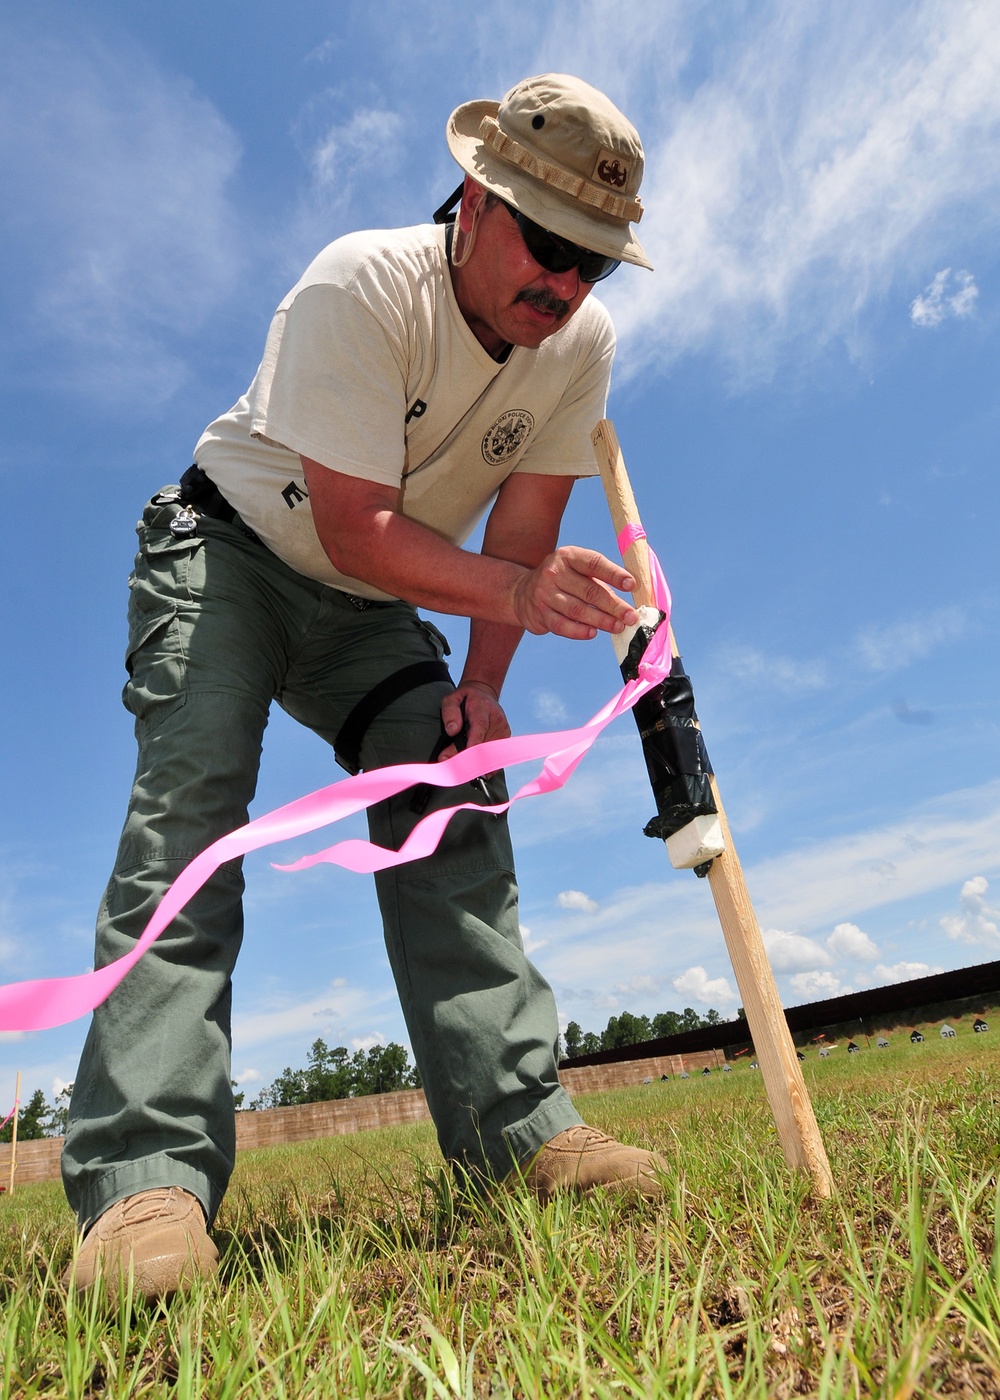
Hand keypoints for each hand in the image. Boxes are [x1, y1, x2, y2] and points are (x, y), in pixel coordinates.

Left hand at [438, 680, 510, 762]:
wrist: (483, 693)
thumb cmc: (466, 698)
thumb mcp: (452, 699)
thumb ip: (450, 713)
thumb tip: (452, 731)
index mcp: (482, 708)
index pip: (479, 729)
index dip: (472, 746)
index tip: (464, 761)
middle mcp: (496, 719)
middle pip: (485, 745)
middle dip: (470, 759)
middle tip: (456, 767)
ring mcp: (503, 728)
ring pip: (491, 752)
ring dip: (478, 761)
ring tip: (465, 764)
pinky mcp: (506, 735)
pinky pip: (496, 753)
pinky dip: (486, 760)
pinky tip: (478, 763)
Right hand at [510, 546, 636, 639]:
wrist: (522, 592)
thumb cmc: (562, 581)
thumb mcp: (576, 570)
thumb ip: (599, 581)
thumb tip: (625, 602)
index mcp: (567, 556)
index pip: (594, 563)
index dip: (614, 574)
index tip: (632, 585)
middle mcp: (554, 572)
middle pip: (589, 590)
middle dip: (614, 605)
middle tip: (631, 616)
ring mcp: (544, 593)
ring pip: (577, 610)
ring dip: (601, 620)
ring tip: (618, 627)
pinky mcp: (539, 613)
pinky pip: (562, 625)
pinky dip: (579, 630)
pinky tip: (593, 633)